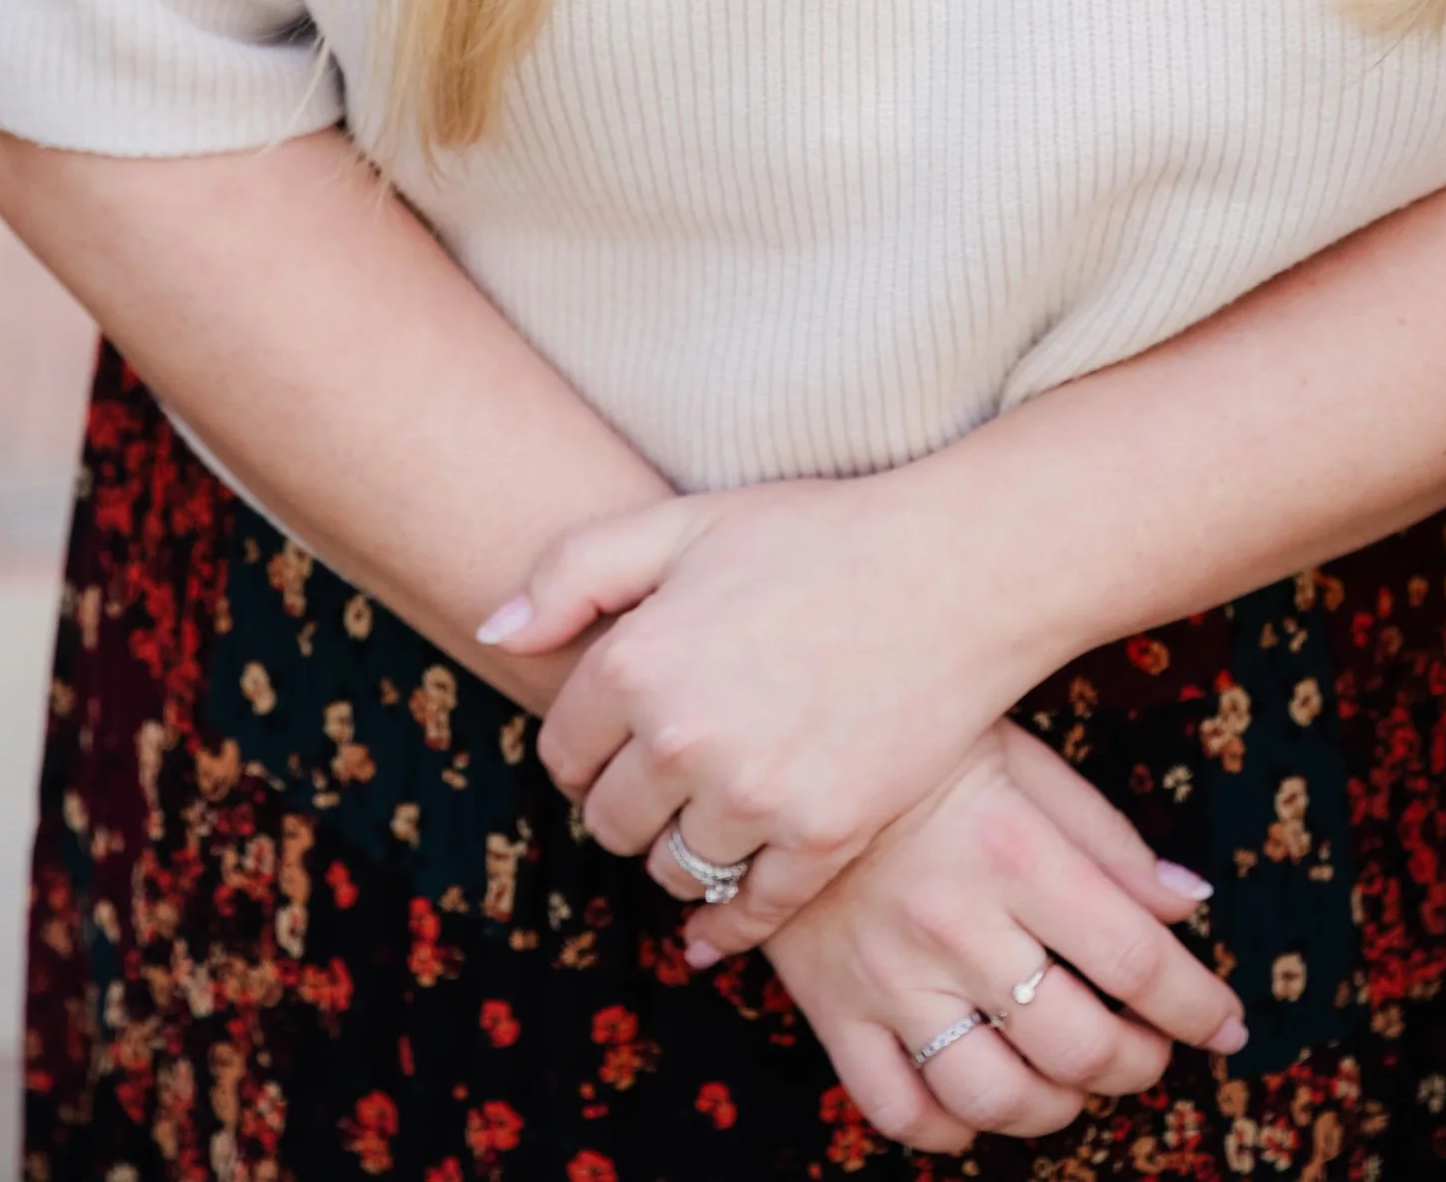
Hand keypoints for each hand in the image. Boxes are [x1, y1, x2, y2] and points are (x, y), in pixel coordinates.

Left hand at [483, 471, 1038, 941]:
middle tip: (666, 773)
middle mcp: (682, 738)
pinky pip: (746, 911)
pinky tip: (715, 923)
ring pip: (671, 870)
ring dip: (677, 852)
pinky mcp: (822, 838)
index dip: (588, 743)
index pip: (564, 750)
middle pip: (609, 820)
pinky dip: (724, 924)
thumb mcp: (684, 522)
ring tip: (708, 813)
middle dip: (626, 801)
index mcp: (637, 660)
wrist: (953, 572)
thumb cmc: (816, 536)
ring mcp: (755, 797)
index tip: (620, 732)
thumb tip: (492, 631)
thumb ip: (573, 572)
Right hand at [756, 723, 1244, 1154]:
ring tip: (1074, 1083)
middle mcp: (956, 925)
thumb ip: (1106, 838)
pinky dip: (951, 1128)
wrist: (779, 739)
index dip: (1197, 1007)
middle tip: (1150, 1052)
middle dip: (1137, 1064)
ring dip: (1056, 1109)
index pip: (1135, 962)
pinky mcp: (831, 1007)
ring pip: (992, 1097)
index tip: (1228, 1026)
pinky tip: (979, 1100)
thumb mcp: (1021, 756)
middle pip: (1075, 1045)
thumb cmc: (919, 744)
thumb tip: (1190, 905)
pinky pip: (897, 1109)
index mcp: (1013, 851)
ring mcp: (888, 976)